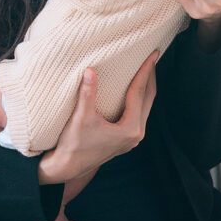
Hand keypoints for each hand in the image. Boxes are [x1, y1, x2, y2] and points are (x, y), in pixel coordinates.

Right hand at [38, 50, 157, 184]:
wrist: (68, 166)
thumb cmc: (73, 144)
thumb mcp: (81, 117)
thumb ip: (87, 94)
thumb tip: (90, 70)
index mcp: (129, 129)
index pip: (139, 93)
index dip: (144, 71)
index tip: (151, 54)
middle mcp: (136, 134)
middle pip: (148, 98)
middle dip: (150, 76)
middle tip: (153, 56)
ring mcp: (132, 138)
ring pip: (145, 106)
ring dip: (146, 87)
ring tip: (147, 68)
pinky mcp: (126, 138)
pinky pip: (139, 112)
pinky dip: (139, 97)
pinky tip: (134, 88)